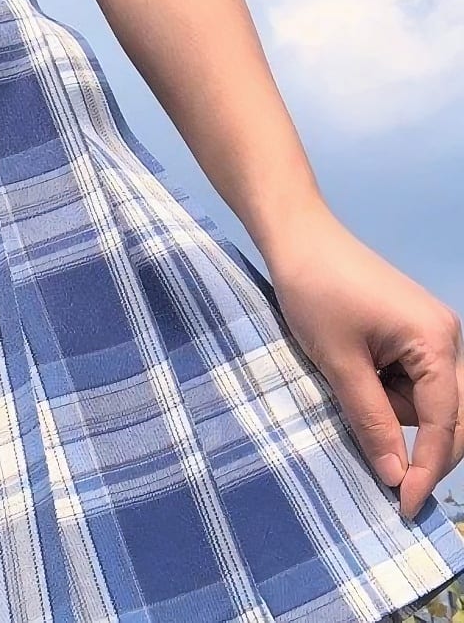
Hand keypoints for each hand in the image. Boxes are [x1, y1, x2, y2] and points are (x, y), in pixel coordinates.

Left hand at [262, 207, 463, 520]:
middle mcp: (445, 338)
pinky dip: (386, 393)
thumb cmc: (316, 292)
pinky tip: (354, 377)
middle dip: (419, 447)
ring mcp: (430, 333)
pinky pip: (411, 380)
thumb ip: (371, 420)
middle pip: (450, 417)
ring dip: (395, 414)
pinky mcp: (410, 331)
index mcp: (437, 343)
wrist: (297, 238)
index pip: (444, 425)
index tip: (404, 507)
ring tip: (348, 387)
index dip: (426, 470)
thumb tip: (396, 477)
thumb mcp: (339, 363)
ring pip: (427, 402)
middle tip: (386, 480)